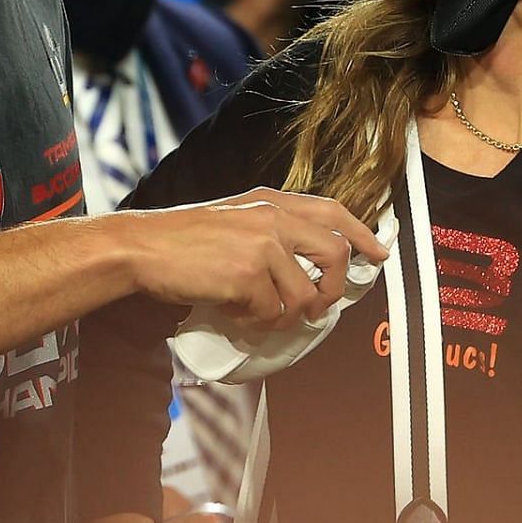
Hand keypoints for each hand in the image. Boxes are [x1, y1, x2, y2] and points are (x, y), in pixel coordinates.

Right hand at [123, 188, 387, 329]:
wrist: (143, 247)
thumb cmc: (183, 239)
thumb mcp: (234, 218)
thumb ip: (271, 231)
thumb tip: (307, 268)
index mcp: (272, 200)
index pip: (334, 210)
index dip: (362, 234)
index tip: (378, 255)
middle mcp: (273, 217)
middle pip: (335, 253)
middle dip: (334, 289)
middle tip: (318, 308)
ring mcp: (262, 245)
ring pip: (305, 295)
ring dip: (287, 315)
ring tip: (259, 314)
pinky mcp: (247, 275)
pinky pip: (272, 312)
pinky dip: (256, 321)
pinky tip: (234, 312)